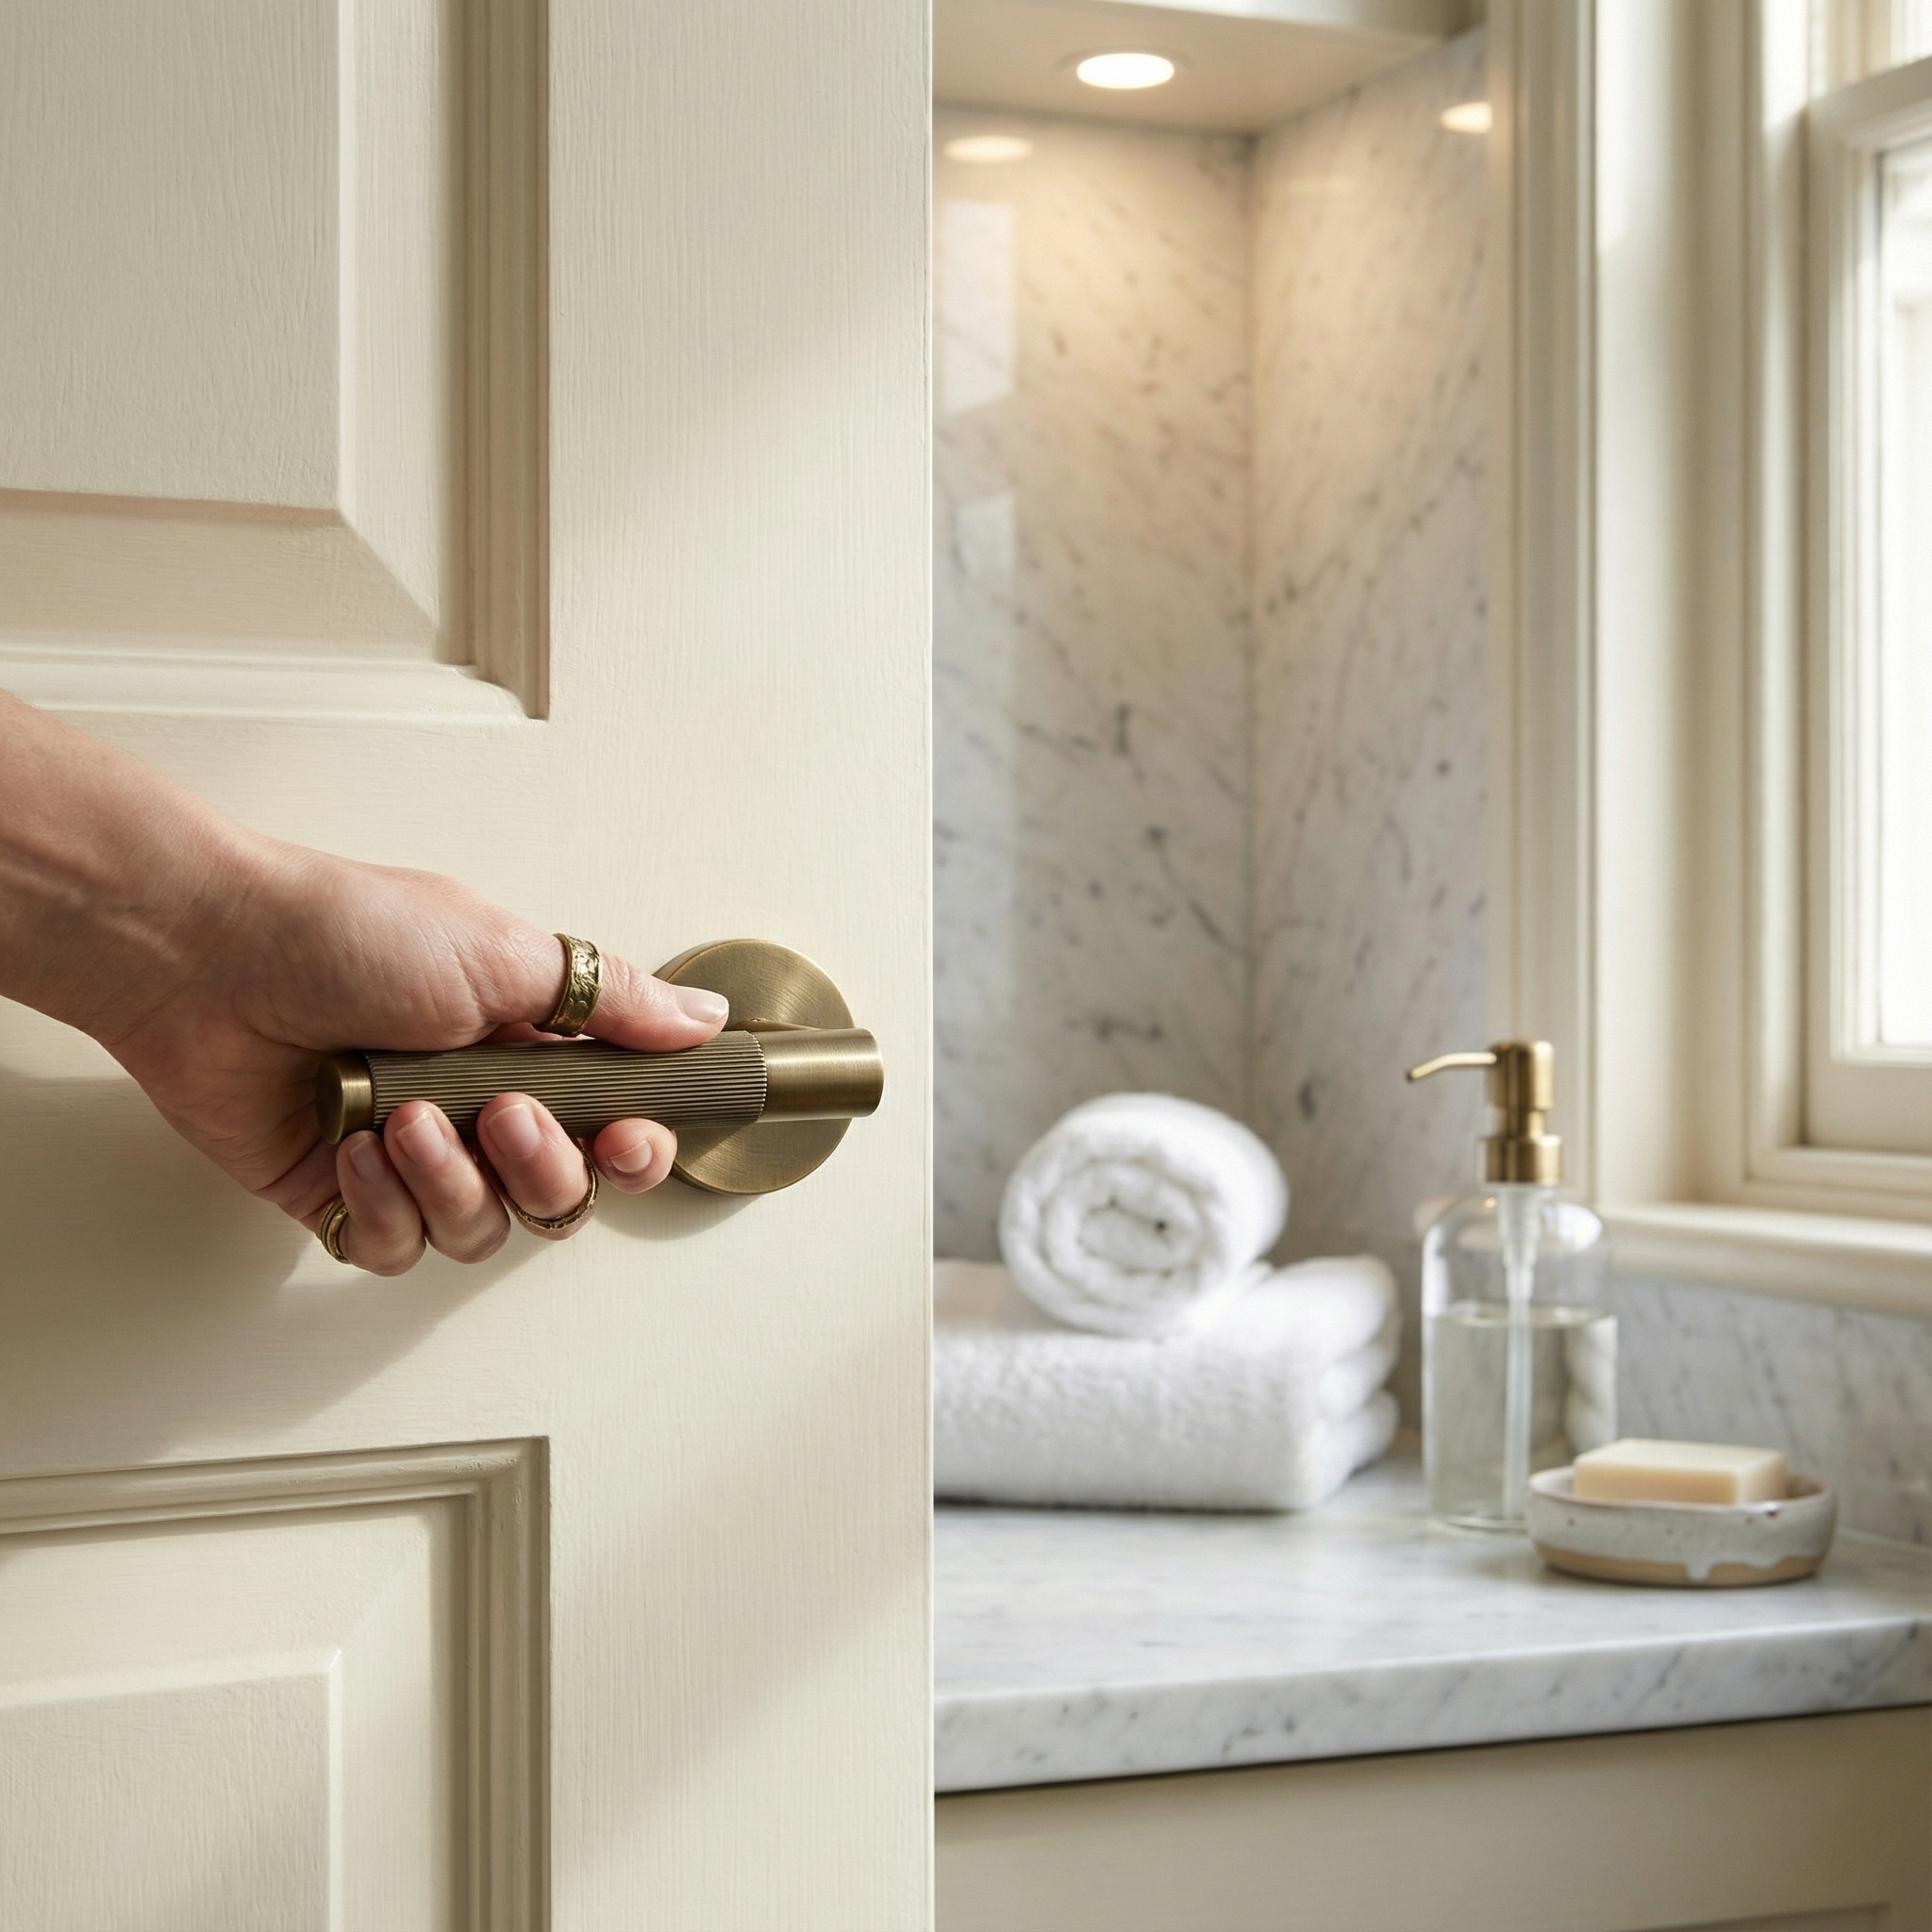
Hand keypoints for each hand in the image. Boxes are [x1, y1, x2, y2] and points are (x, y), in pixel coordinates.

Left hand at [97, 843, 726, 1274]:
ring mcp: (409, 1155)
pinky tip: (356, 1149)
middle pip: (559, 1198)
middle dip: (541, 1168)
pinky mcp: (339, 1194)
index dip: (634, 1151)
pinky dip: (382, 1205)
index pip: (615, 1127)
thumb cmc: (342, 932)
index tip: (626, 1138)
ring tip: (405, 1119)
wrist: (205, 955)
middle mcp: (476, 1106)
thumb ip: (611, 1003)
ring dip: (450, 1181)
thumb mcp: (503, 955)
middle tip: (502, 1115)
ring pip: (481, 1231)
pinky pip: (395, 1248)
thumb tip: (702, 1019)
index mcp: (528, 1046)